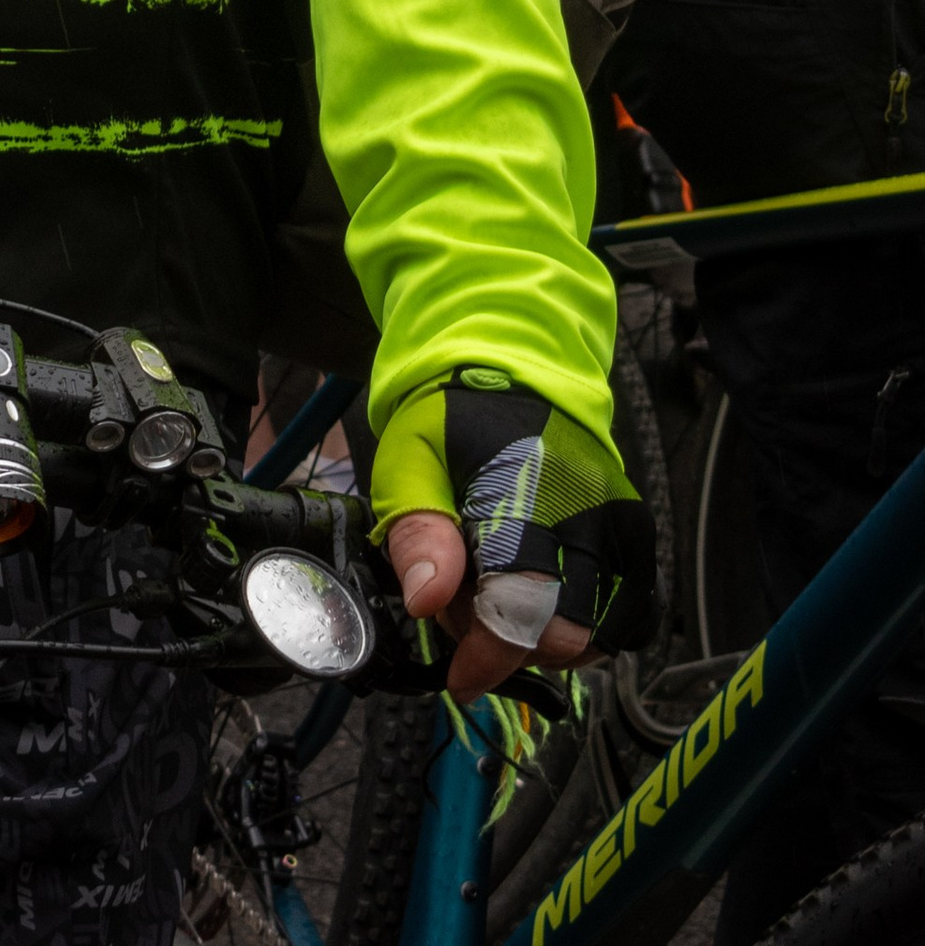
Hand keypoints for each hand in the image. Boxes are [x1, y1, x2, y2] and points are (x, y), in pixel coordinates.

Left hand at [373, 376, 651, 704]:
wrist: (511, 370)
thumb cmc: (451, 422)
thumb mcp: (408, 462)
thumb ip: (416, 530)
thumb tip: (427, 602)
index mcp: (527, 489)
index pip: (522, 607)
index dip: (488, 657)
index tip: (461, 677)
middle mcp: (590, 511)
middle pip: (566, 634)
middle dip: (512, 646)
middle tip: (469, 614)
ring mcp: (622, 524)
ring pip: (601, 635)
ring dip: (547, 641)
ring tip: (501, 596)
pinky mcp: (639, 535)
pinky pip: (630, 616)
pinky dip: (586, 629)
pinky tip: (544, 600)